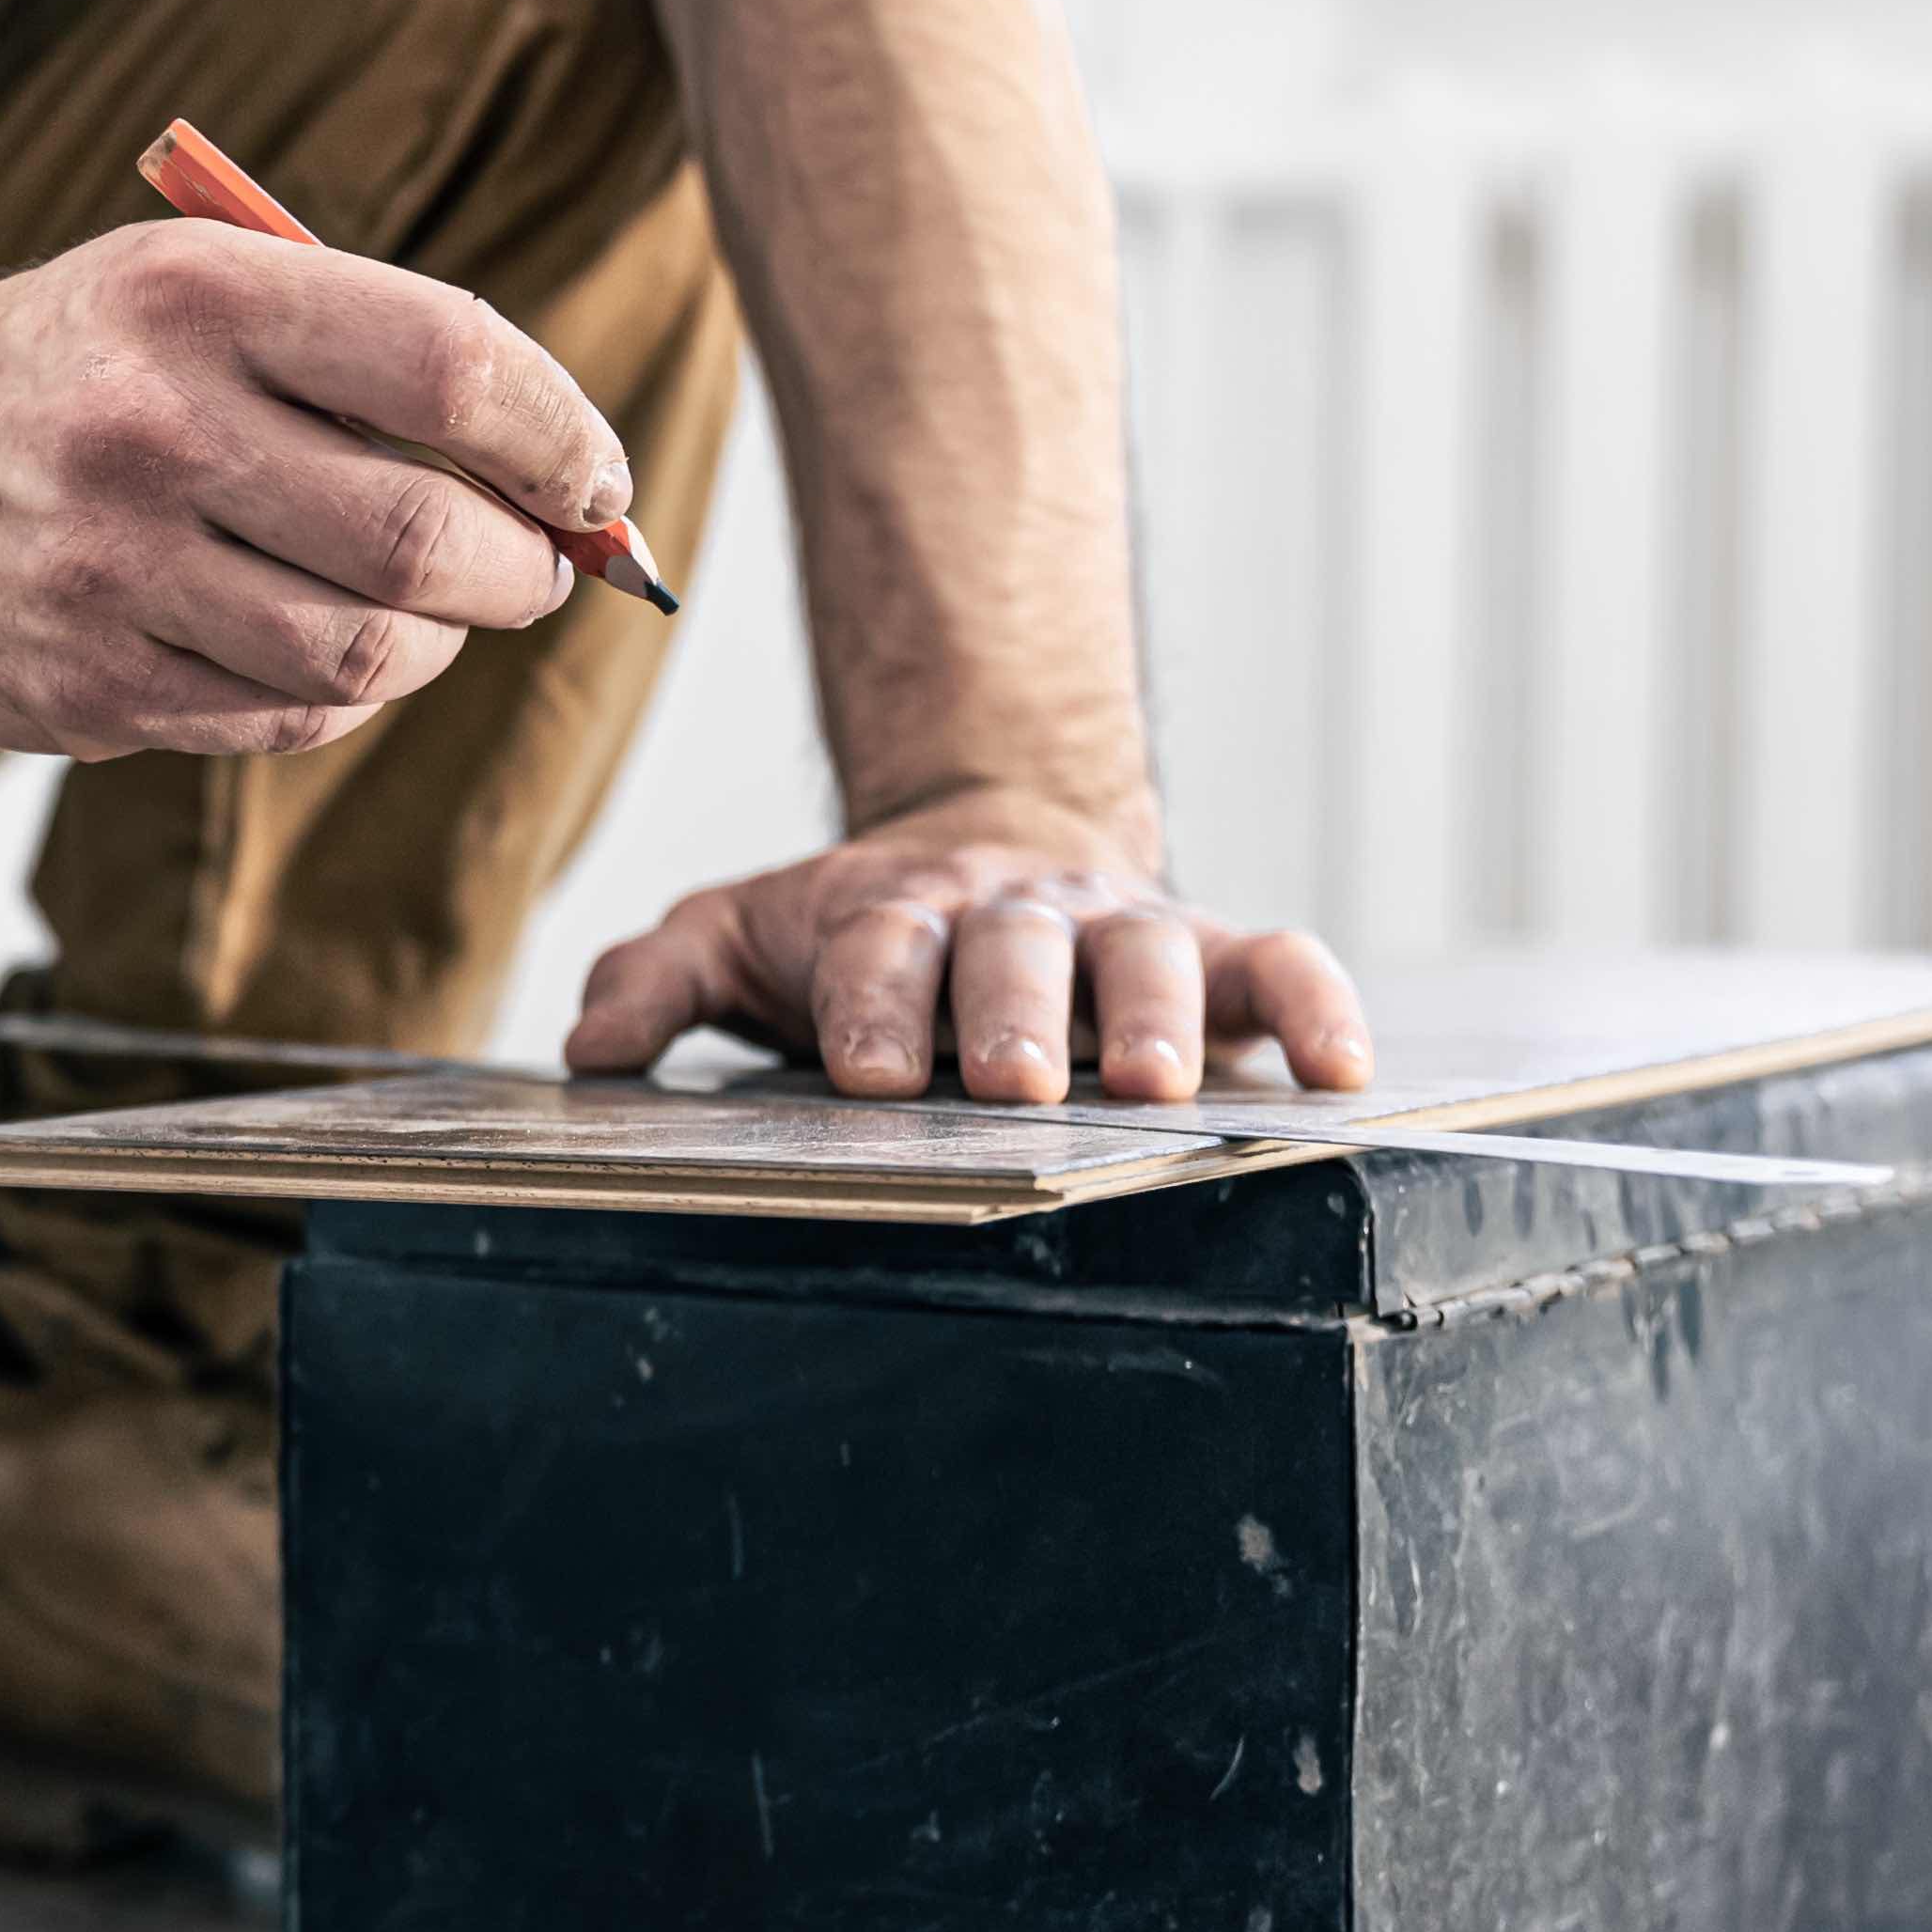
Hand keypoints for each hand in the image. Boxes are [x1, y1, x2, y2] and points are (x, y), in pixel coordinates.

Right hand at [0, 223, 631, 761]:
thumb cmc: (80, 368)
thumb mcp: (198, 286)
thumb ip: (365, 353)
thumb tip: (564, 481)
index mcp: (197, 296)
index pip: (450, 367)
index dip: (560, 437)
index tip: (594, 479)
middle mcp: (148, 431)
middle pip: (421, 537)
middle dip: (522, 568)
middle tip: (538, 567)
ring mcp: (105, 573)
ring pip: (363, 655)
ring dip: (440, 643)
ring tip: (438, 613)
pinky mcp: (81, 687)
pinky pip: (281, 722)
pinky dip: (343, 698)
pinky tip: (330, 652)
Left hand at [563, 788, 1373, 1103]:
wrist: (983, 845)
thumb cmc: (856, 931)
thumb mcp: (739, 939)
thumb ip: (660, 977)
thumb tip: (592, 1046)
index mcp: (894, 917)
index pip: (879, 953)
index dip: (870, 1006)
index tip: (861, 1071)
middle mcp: (1013, 917)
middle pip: (1017, 952)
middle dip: (1013, 1014)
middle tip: (1009, 1080)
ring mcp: (1118, 929)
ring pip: (1147, 955)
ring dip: (1153, 1018)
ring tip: (1156, 1086)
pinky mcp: (1210, 954)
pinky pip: (1276, 963)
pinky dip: (1315, 1006)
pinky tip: (1340, 1070)